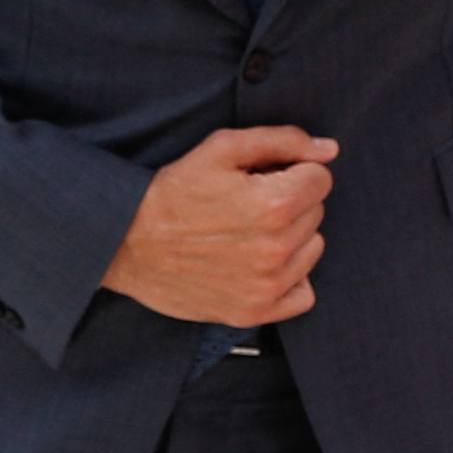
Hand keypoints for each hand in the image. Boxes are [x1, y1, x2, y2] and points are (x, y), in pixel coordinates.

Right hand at [101, 127, 337, 324]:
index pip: (321, 178)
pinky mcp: (254, 312)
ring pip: (313, 249)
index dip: (292, 172)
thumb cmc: (172, 193)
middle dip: (290, 202)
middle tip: (247, 205)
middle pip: (317, 213)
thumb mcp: (222, 148)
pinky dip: (290, 279)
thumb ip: (284, 140)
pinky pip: (304, 294)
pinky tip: (260, 265)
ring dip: (291, 239)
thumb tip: (329, 149)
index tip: (263, 178)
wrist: (124, 243)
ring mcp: (266, 285)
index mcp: (274, 204)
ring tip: (248, 233)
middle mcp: (276, 248)